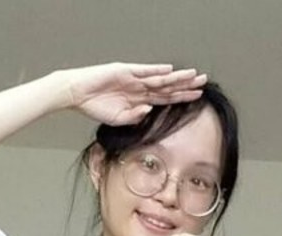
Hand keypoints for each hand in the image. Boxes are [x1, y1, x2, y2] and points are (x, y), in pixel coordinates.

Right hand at [63, 63, 207, 125]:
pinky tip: (169, 70)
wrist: (78, 94)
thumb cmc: (96, 107)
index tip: (197, 97)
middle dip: (186, 85)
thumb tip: (148, 112)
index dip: (182, 98)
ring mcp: (134, 78)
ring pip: (160, 78)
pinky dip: (155, 71)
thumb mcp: (119, 119)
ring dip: (176, 77)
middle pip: (168, 87)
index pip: (166, 98)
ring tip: (193, 76)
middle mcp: (141, 87)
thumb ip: (134, 117)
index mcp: (140, 100)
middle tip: (204, 83)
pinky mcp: (124, 71)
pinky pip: (143, 71)